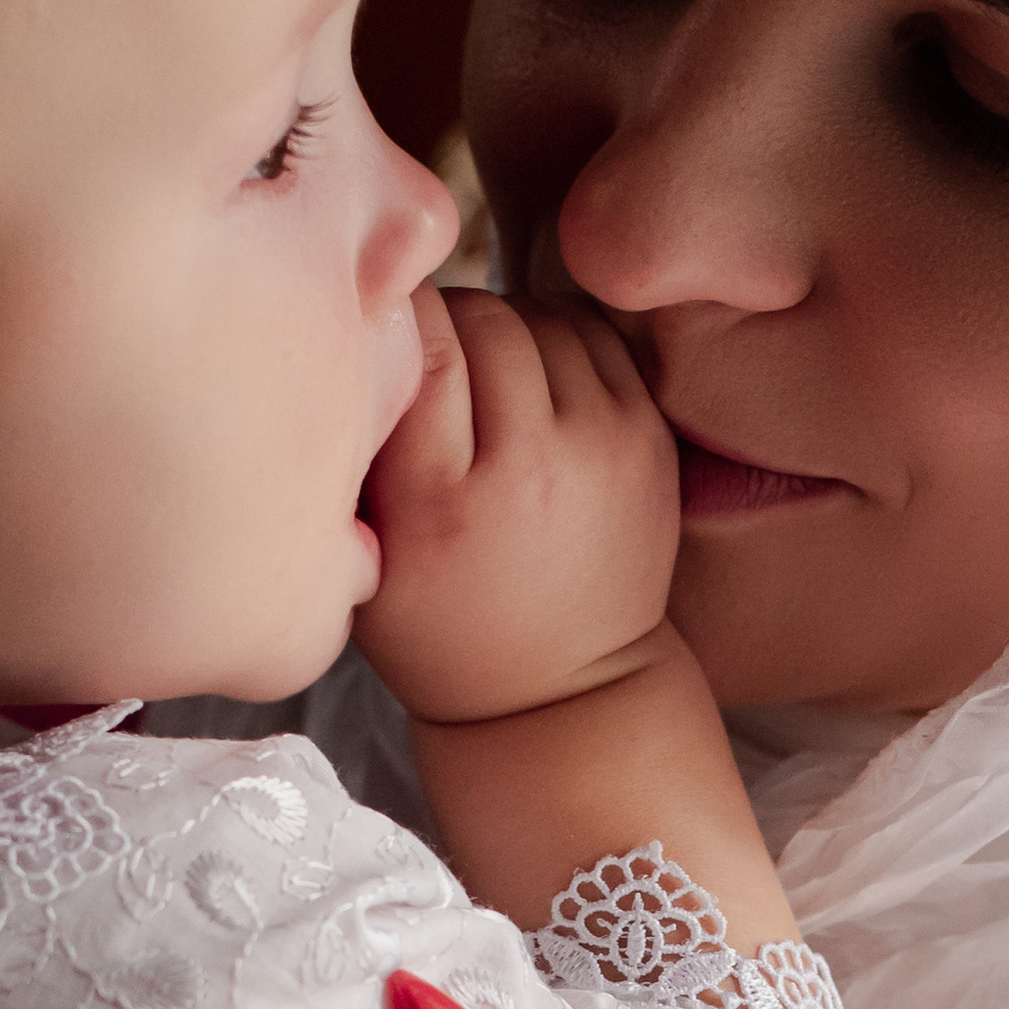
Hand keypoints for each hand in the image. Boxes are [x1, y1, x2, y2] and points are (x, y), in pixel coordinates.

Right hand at [355, 286, 679, 724]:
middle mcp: (533, 468)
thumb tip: (365, 328)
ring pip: (543, 318)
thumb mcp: (365, 560)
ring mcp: (604, 450)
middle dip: (449, 318)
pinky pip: (596, 340)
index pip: (425, 342)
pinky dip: (555, 339)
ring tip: (479, 371)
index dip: (398, 316)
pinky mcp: (649, 442)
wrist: (562, 691)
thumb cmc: (438, 625)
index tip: (384, 334)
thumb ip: (358, 453)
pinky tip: (529, 379)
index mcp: (444, 502)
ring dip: (504, 326)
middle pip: (487, 317)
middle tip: (430, 352)